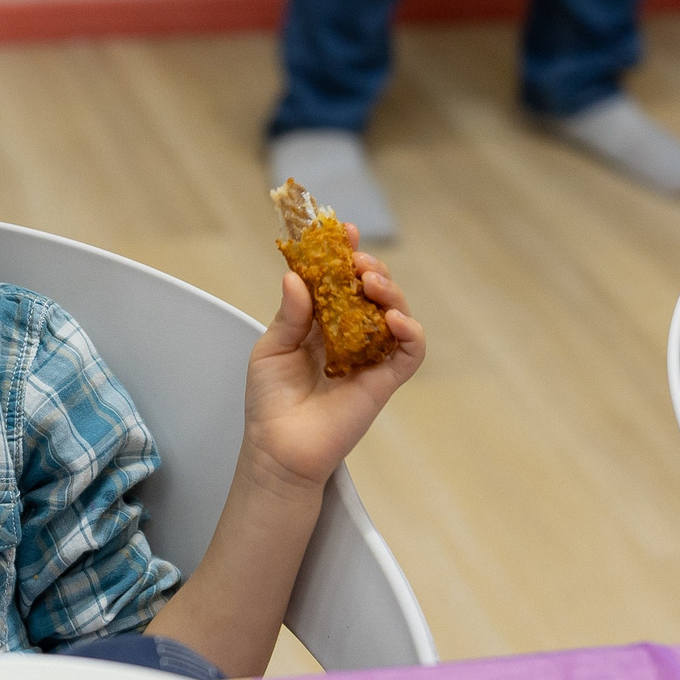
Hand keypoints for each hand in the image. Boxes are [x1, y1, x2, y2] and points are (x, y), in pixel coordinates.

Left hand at [239, 230, 425, 491]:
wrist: (279, 448)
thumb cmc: (270, 401)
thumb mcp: (271, 349)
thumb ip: (290, 315)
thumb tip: (297, 277)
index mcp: (321, 323)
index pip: (339, 281)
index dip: (344, 254)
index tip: (343, 231)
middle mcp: (349, 335)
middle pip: (372, 292)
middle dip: (369, 268)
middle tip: (357, 261)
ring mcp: (370, 357)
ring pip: (396, 314)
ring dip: (390, 291)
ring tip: (371, 282)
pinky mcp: (384, 381)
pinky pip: (409, 352)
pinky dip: (409, 332)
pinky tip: (393, 319)